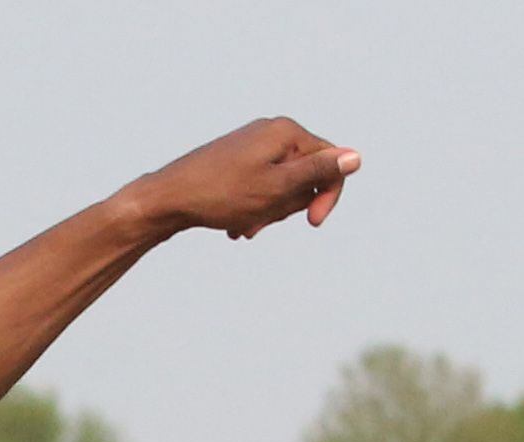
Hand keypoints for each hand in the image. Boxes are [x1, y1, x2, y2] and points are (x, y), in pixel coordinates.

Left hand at [131, 117, 360, 240]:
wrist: (167, 199)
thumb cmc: (221, 194)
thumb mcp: (277, 188)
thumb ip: (317, 172)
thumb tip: (356, 158)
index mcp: (287, 132)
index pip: (330, 162)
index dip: (326, 196)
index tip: (312, 224)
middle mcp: (272, 132)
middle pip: (304, 176)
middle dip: (287, 208)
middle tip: (259, 224)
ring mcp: (253, 145)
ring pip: (281, 187)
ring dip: (268, 213)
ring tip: (243, 226)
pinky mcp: (237, 161)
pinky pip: (260, 188)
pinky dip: (253, 209)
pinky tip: (234, 226)